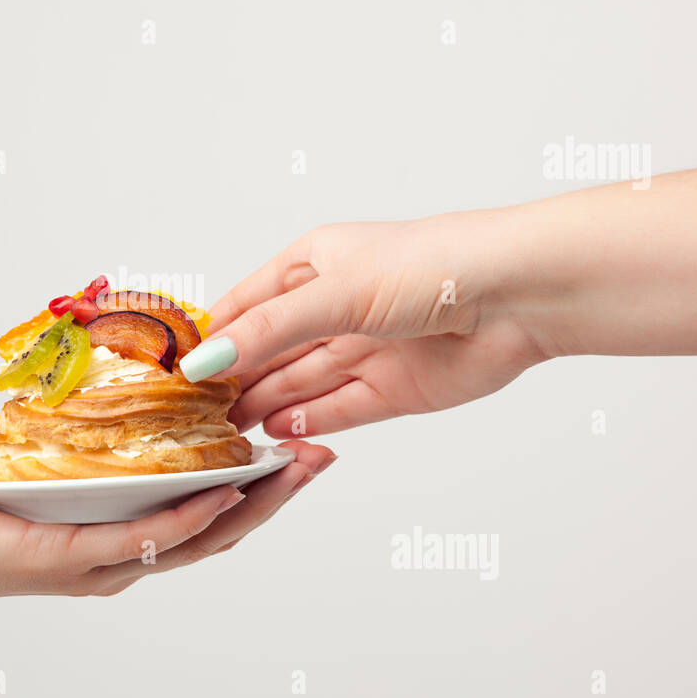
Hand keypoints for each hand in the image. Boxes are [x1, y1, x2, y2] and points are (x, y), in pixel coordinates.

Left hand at [0, 438, 335, 602]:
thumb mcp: (42, 465)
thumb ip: (90, 444)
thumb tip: (124, 386)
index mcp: (117, 540)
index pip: (203, 515)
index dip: (258, 487)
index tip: (297, 446)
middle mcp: (117, 561)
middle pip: (217, 532)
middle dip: (276, 496)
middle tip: (323, 456)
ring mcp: (97, 567)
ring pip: (193, 540)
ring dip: (251, 505)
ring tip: (293, 469)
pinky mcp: (68, 561)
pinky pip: (140, 541)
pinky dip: (188, 517)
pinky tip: (222, 491)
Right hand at [195, 215, 548, 436]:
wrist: (518, 296)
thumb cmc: (433, 265)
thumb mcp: (334, 292)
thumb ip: (269, 332)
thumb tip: (207, 361)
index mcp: (314, 264)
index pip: (247, 305)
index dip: (214, 338)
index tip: (178, 372)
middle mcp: (335, 306)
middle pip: (272, 351)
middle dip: (237, 380)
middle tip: (197, 416)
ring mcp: (365, 349)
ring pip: (301, 384)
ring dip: (267, 406)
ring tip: (228, 434)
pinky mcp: (393, 389)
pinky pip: (339, 410)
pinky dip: (308, 423)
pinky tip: (277, 434)